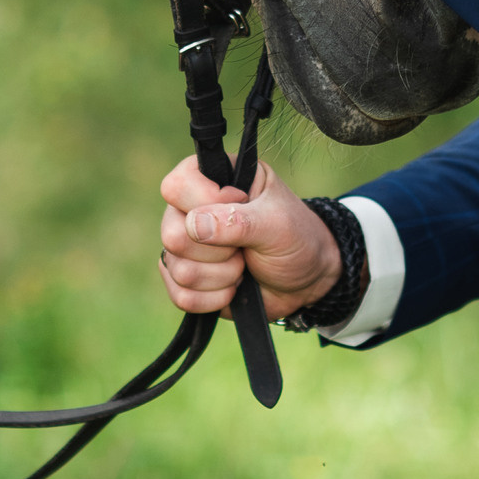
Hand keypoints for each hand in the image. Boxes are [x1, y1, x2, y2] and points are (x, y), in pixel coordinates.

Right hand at [156, 156, 339, 319]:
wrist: (307, 281)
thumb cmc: (296, 239)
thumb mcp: (277, 223)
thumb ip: (238, 221)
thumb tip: (194, 225)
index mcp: (213, 179)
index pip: (176, 185)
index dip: (204, 202)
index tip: (242, 204)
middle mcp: (191, 210)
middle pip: (171, 233)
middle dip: (218, 251)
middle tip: (245, 246)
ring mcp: (186, 247)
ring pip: (177, 268)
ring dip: (221, 276)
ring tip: (243, 266)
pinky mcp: (186, 281)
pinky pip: (181, 296)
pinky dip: (213, 298)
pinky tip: (233, 289)